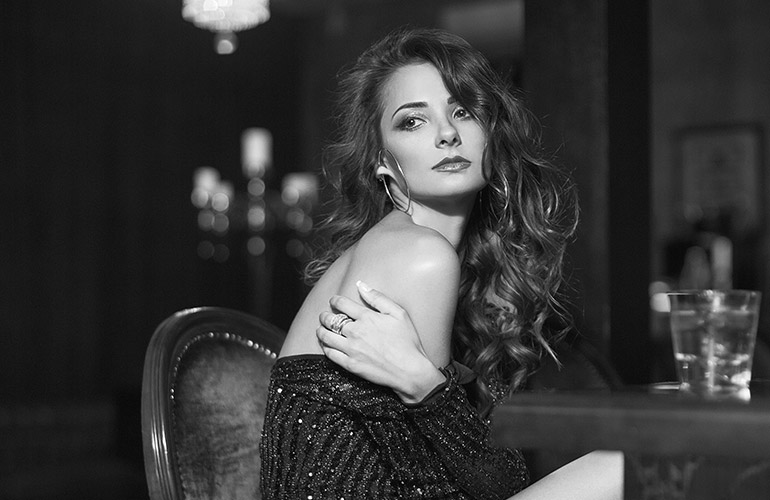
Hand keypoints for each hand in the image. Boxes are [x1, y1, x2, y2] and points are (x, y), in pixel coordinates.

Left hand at [317, 281, 445, 403]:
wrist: (409, 371)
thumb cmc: (407, 342)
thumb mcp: (398, 313)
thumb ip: (378, 298)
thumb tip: (361, 285)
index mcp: (366, 317)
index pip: (341, 304)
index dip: (334, 300)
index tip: (333, 301)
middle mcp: (355, 332)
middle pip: (330, 320)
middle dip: (324, 315)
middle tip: (324, 315)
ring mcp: (351, 349)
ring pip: (326, 336)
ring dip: (321, 330)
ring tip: (321, 329)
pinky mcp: (350, 364)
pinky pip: (330, 354)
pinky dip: (325, 347)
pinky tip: (327, 345)